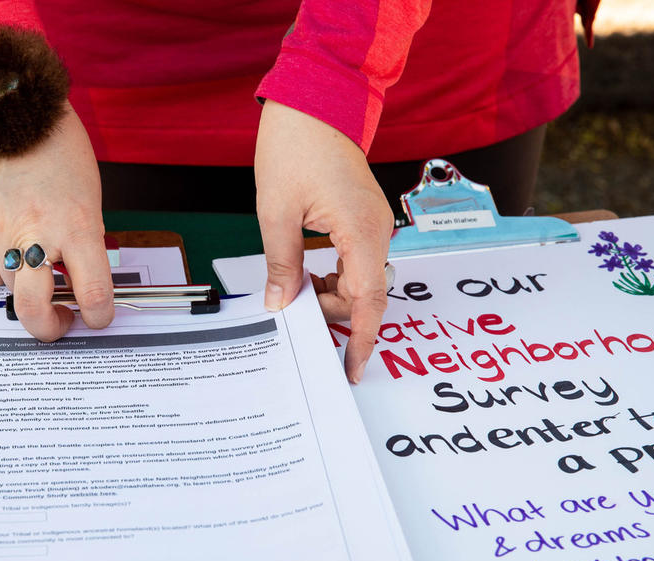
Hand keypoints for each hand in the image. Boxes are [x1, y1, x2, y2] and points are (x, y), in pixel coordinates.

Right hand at [0, 102, 113, 340]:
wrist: (16, 114)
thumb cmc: (59, 152)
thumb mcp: (89, 202)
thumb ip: (84, 245)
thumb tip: (80, 283)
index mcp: (76, 226)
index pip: (92, 292)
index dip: (99, 316)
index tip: (98, 318)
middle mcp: (36, 233)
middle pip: (33, 308)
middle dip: (49, 328)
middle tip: (62, 323)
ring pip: (10, 289)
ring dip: (28, 291)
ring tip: (40, 271)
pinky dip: (3, 272)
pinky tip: (15, 256)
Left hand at [255, 100, 393, 383]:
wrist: (314, 99)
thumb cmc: (295, 146)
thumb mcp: (276, 213)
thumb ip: (282, 265)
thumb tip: (279, 304)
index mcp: (361, 231)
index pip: (368, 300)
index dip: (361, 338)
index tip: (353, 369)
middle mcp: (377, 230)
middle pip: (365, 294)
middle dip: (335, 314)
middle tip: (297, 319)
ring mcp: (373, 224)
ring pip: (361, 280)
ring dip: (332, 295)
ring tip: (296, 293)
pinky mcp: (363, 218)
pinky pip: (356, 261)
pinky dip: (335, 276)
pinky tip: (309, 276)